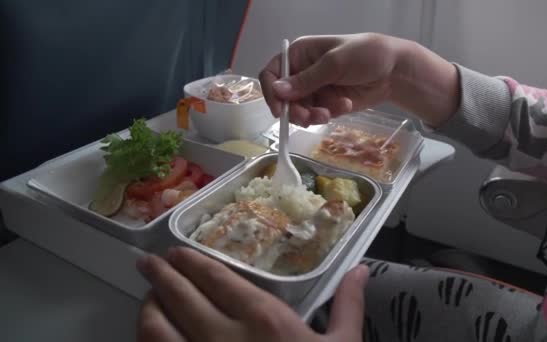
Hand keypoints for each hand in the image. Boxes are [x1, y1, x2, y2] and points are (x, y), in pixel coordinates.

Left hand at [136, 247, 369, 341]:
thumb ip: (348, 305)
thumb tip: (360, 269)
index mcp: (262, 319)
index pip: (216, 278)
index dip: (191, 262)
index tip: (176, 253)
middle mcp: (222, 336)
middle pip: (179, 295)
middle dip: (160, 275)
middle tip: (148, 264)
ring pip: (155, 328)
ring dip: (148, 307)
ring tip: (148, 297)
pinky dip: (147, 341)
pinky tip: (150, 334)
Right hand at [259, 33, 459, 127]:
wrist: (394, 71)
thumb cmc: (365, 55)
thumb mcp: (334, 64)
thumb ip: (306, 80)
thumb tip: (278, 91)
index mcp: (300, 54)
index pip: (272, 73)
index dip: (272, 92)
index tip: (280, 110)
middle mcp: (303, 72)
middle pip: (284, 98)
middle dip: (295, 110)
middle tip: (308, 118)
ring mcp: (315, 89)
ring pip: (299, 110)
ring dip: (312, 115)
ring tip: (330, 112)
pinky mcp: (326, 103)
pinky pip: (316, 115)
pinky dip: (328, 114)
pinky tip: (344, 104)